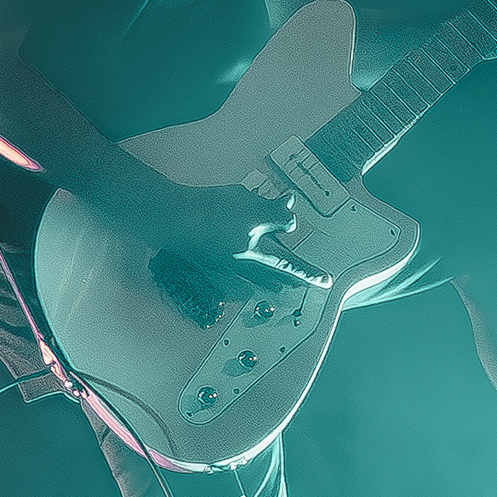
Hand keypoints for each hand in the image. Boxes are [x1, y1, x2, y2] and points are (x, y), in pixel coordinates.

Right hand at [105, 174, 307, 284]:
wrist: (170, 217)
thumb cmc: (211, 214)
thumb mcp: (254, 209)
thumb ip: (276, 214)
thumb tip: (289, 219)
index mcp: (256, 253)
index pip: (290, 263)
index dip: (310, 271)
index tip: (326, 282)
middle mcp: (240, 261)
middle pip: (270, 275)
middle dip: (286, 280)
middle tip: (299, 287)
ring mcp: (221, 259)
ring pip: (251, 271)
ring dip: (266, 277)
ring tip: (277, 284)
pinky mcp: (205, 251)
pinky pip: (232, 262)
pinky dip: (242, 266)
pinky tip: (238, 263)